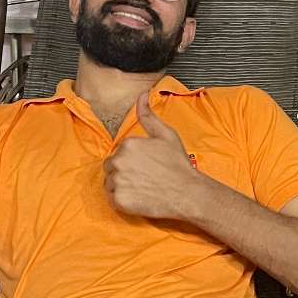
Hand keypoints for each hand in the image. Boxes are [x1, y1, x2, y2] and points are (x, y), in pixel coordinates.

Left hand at [104, 94, 206, 220]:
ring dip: (122, 187)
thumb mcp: (166, 135)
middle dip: (123, 173)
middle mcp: (119, 161)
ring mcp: (118, 181)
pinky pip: (112, 200)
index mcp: (128, 144)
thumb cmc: (178, 166)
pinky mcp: (119, 200)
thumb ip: (148, 116)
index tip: (144, 167)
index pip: (117, 153)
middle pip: (110, 168)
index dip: (130, 162)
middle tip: (143, 179)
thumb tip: (142, 95)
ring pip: (110, 184)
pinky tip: (139, 198)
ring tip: (142, 188)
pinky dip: (123, 202)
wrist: (187, 193)